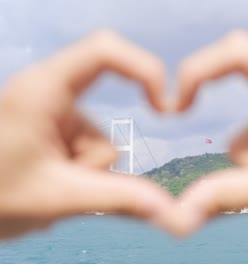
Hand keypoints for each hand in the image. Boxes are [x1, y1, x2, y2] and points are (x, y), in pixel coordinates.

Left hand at [0, 31, 174, 238]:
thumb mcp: (57, 197)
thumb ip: (117, 198)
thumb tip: (167, 206)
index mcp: (42, 89)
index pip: (104, 52)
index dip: (144, 69)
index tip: (162, 107)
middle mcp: (48, 92)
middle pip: (106, 119)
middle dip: (97, 161)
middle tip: (67, 187)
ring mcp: (52, 112)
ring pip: (100, 142)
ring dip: (86, 174)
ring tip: (47, 191)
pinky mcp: (54, 129)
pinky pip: (89, 150)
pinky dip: (79, 174)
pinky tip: (48, 186)